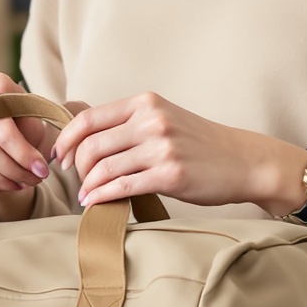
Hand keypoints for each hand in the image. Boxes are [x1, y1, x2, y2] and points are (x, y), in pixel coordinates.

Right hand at [0, 73, 66, 220]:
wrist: (7, 142)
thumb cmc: (26, 128)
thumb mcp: (39, 121)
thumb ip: (43, 126)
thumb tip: (49, 151)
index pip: (0, 118)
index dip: (22, 148)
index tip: (42, 167)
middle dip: (16, 169)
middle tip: (36, 180)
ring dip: (3, 180)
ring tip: (23, 184)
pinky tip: (1, 185)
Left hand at [48, 92, 306, 217]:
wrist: (245, 161)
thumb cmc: (201, 145)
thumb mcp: (165, 119)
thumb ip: (130, 123)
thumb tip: (84, 137)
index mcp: (146, 103)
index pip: (89, 118)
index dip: (66, 139)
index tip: (61, 156)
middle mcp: (152, 120)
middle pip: (92, 144)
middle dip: (76, 166)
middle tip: (75, 179)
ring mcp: (161, 147)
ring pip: (103, 167)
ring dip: (87, 185)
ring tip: (85, 195)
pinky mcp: (170, 175)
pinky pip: (122, 187)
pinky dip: (101, 197)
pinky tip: (95, 203)